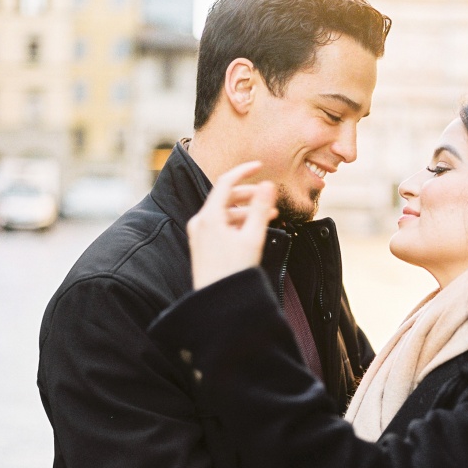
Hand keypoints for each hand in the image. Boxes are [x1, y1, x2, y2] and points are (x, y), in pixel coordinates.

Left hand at [187, 161, 277, 289]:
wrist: (217, 303)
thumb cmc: (234, 272)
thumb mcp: (252, 238)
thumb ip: (260, 208)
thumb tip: (267, 184)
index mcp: (209, 217)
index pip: (226, 182)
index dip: (244, 170)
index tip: (260, 165)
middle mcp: (200, 222)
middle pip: (224, 197)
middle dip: (248, 195)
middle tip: (268, 199)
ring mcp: (199, 234)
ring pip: (224, 212)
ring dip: (246, 211)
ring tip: (268, 217)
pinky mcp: (202, 245)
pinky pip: (220, 225)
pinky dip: (237, 223)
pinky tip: (252, 230)